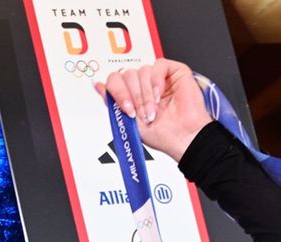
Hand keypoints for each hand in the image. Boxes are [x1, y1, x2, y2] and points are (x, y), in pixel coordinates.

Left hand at [96, 58, 212, 161]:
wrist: (182, 138)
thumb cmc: (162, 134)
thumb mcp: (129, 121)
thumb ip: (113, 102)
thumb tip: (98, 86)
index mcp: (133, 94)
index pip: (116, 80)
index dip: (118, 92)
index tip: (126, 108)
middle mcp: (144, 85)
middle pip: (127, 74)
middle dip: (133, 97)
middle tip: (142, 113)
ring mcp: (159, 77)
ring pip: (142, 71)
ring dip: (146, 94)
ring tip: (154, 110)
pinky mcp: (175, 71)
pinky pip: (158, 65)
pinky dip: (157, 80)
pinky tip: (160, 95)